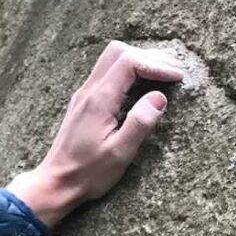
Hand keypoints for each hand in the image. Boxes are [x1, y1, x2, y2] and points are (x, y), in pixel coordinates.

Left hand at [8, 41, 183, 226]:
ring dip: (140, 61)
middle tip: (175, 70)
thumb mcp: (120, 153)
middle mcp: (89, 91)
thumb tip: (160, 97)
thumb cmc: (88, 172)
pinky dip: (130, 72)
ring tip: (165, 73)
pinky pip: (108, 74)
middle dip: (150, 57)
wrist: (57, 182)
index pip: (129, 63)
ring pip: (112, 60)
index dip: (157, 65)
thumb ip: (140, 123)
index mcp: (99, 100)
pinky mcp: (86, 103)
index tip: (178, 77)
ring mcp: (85, 95)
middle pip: (119, 52)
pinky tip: (144, 86)